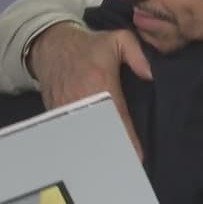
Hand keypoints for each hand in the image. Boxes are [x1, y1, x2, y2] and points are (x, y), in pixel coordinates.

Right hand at [27, 23, 151, 158]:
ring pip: (85, 136)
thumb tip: (151, 75)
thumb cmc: (88, 46)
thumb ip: (137, 54)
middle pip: (101, 133)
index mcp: (101, 83)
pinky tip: (94, 155)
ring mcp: (68, 109)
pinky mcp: (58, 114)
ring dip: (98, 149)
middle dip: (114, 149)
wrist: (51, 46)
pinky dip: (83, 143)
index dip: (128, 139)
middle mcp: (83, 100)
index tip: (138, 157)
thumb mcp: (117, 39)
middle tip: (128, 163)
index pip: (117, 118)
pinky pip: (72, 133)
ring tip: (113, 164)